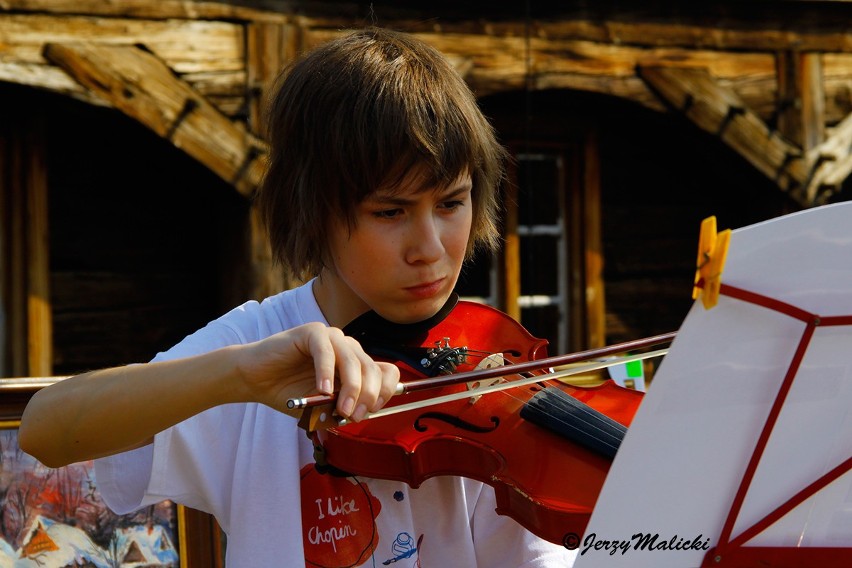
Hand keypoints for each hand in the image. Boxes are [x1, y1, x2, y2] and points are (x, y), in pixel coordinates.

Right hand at [236, 322, 399, 421]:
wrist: (255, 380)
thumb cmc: (290, 392)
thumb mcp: (324, 408)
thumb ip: (344, 409)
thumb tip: (363, 414)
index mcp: (356, 365)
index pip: (387, 372)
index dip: (386, 391)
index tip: (372, 410)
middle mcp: (349, 349)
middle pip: (373, 369)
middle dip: (368, 395)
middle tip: (354, 415)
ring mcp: (332, 338)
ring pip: (353, 361)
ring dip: (351, 388)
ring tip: (341, 408)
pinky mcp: (312, 332)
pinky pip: (326, 352)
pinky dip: (326, 373)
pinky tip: (322, 390)